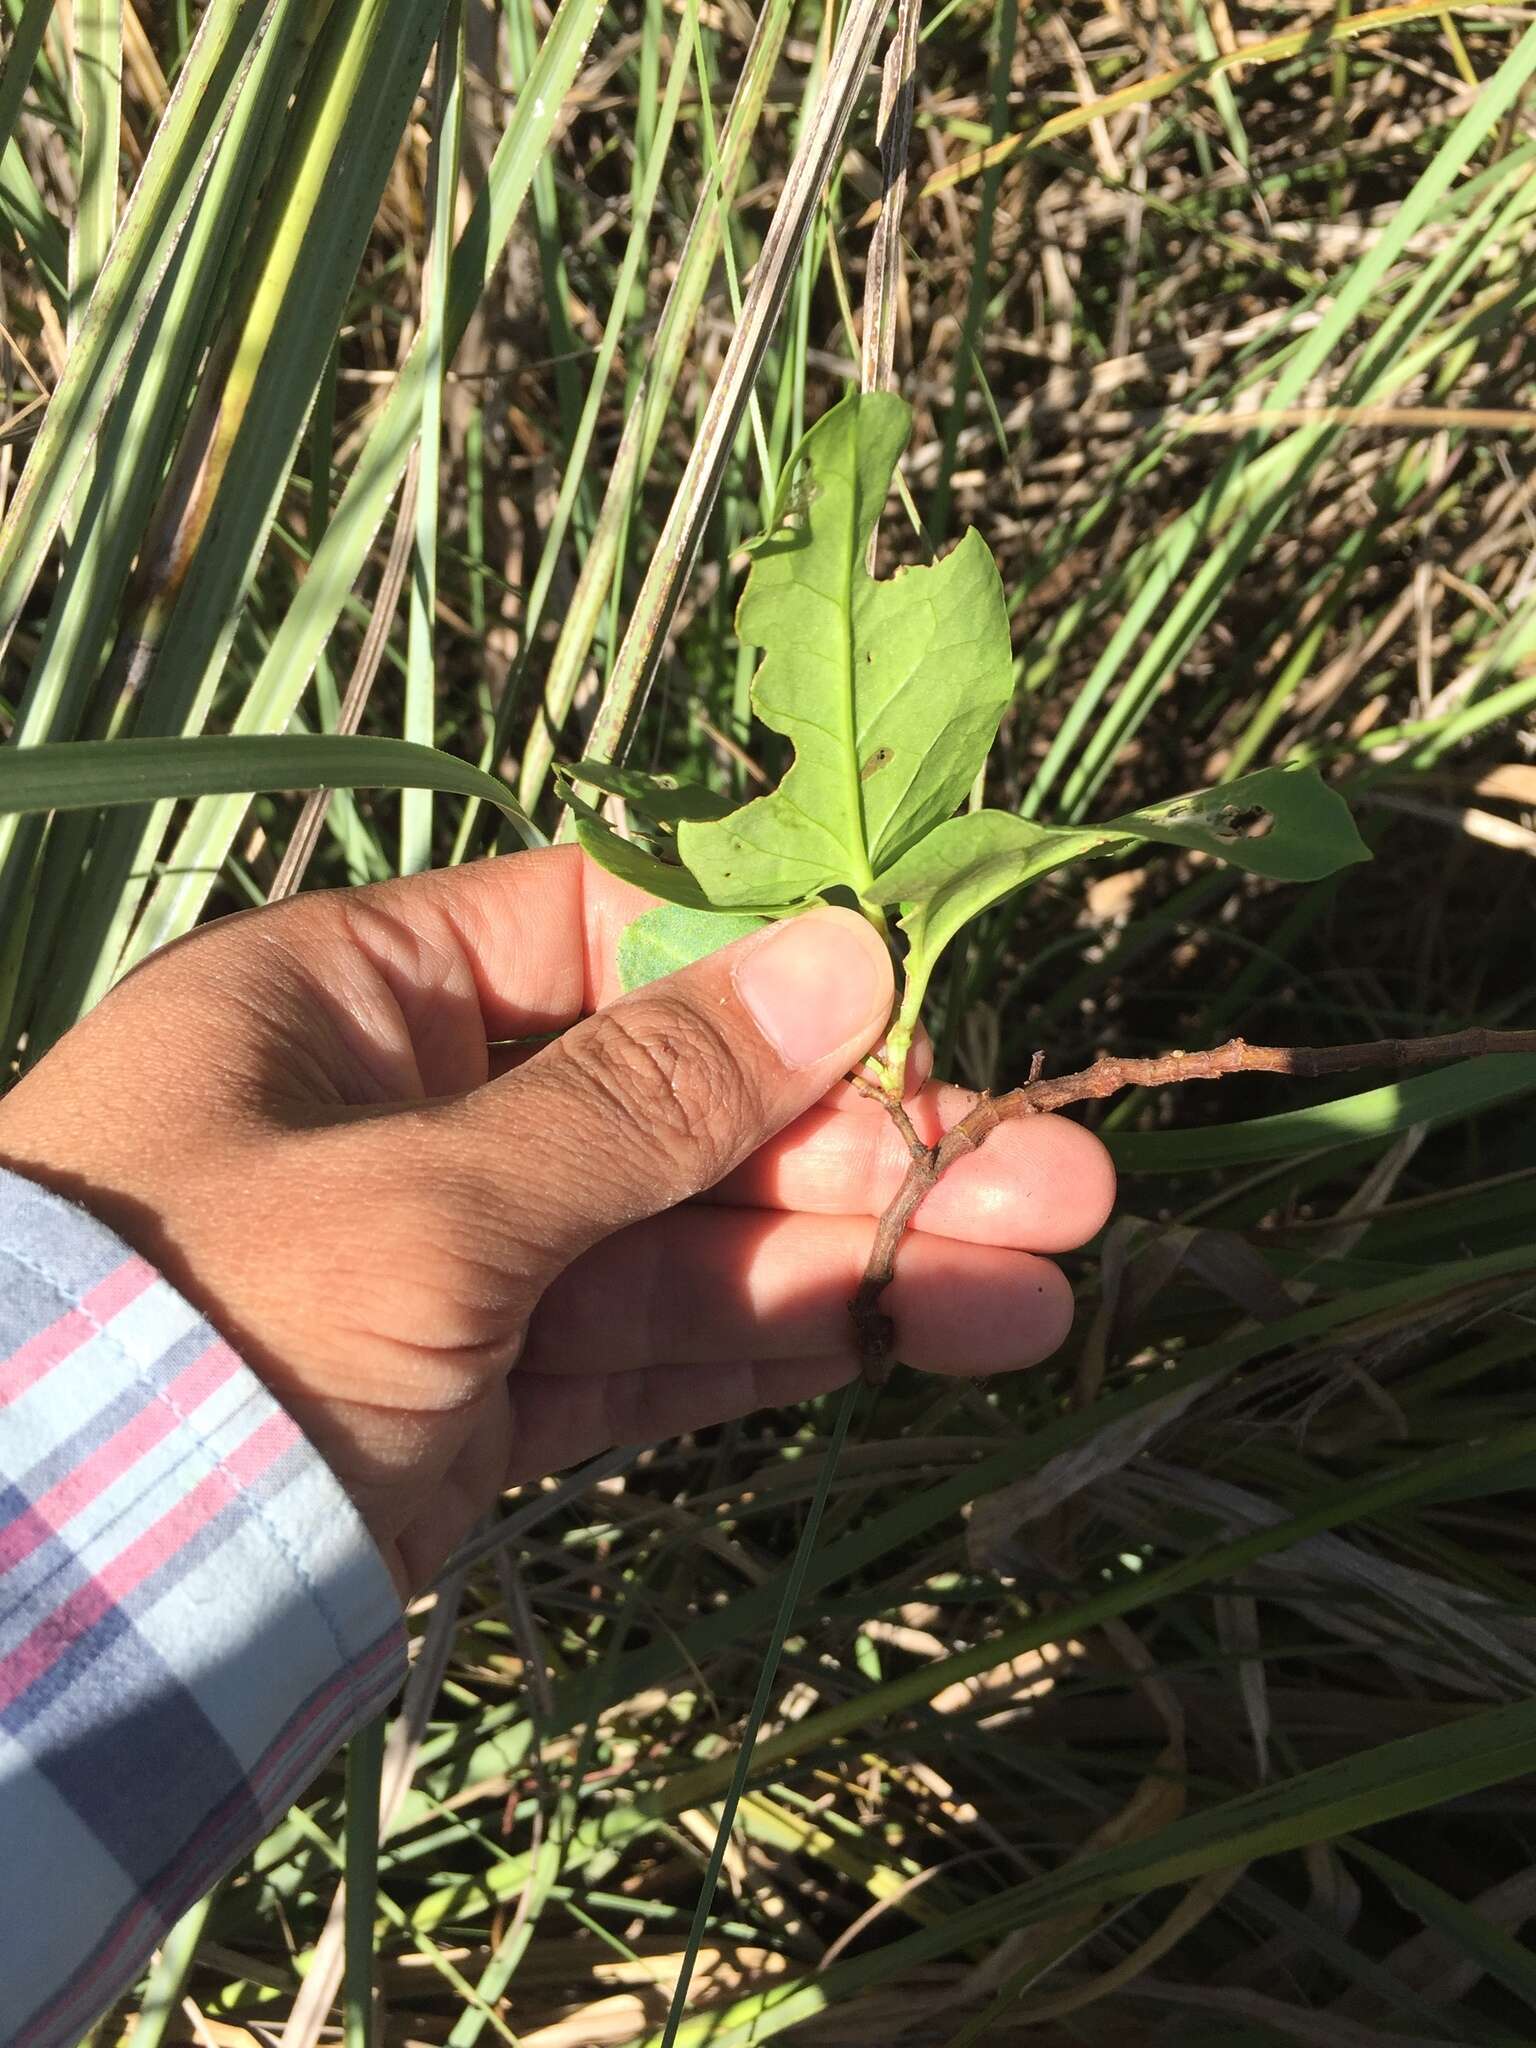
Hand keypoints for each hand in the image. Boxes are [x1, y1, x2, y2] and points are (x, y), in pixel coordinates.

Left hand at [0, 850, 1114, 1594]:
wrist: (40, 1602)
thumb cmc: (213, 1320)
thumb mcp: (429, 1190)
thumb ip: (648, 1091)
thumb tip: (846, 951)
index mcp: (356, 996)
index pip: (600, 936)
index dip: (764, 974)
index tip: (914, 1017)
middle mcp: (411, 1113)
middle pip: (678, 1103)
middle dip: (865, 1144)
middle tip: (1061, 1177)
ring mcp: (454, 1265)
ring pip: (688, 1239)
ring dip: (859, 1256)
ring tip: (1046, 1273)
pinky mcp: (480, 1401)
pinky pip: (648, 1349)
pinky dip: (776, 1345)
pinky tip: (927, 1332)